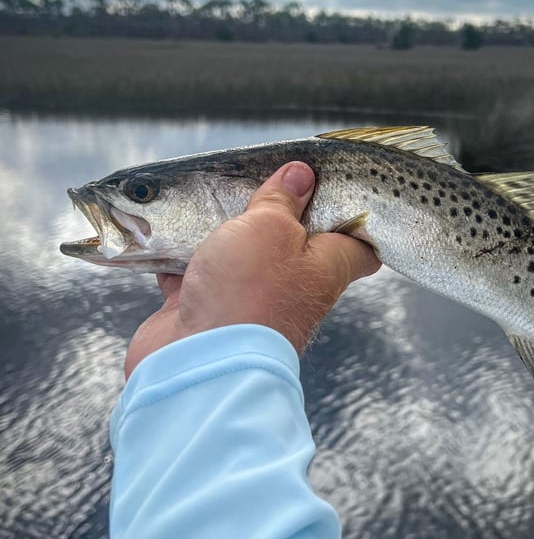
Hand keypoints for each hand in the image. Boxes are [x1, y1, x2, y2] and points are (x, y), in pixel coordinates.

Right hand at [124, 162, 380, 377]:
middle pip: (293, 244)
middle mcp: (292, 287)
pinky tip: (170, 232)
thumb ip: (282, 199)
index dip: (354, 219)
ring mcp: (248, 301)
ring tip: (211, 196)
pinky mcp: (206, 311)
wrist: (200, 363)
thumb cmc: (250, 292)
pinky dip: (183, 257)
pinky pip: (196, 276)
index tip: (341, 194)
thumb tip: (301, 175)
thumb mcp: (271, 227)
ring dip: (225, 232)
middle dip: (277, 214)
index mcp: (325, 267)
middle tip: (263, 179)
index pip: (358, 247)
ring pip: (241, 258)